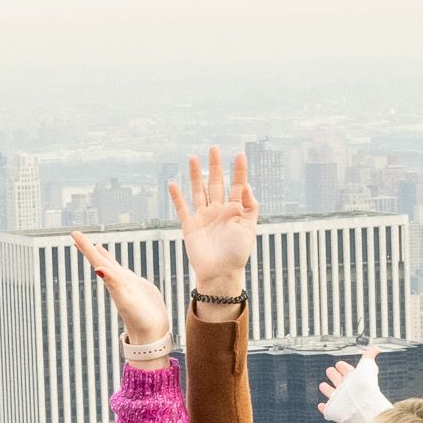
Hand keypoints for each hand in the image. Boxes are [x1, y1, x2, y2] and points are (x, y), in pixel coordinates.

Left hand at [71, 233, 172, 350]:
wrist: (150, 334)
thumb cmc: (139, 319)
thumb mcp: (125, 298)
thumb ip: (113, 282)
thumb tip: (97, 268)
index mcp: (111, 282)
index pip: (96, 260)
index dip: (85, 246)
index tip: (73, 233)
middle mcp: (115, 281)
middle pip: (99, 260)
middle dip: (88, 247)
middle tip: (76, 235)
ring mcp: (125, 283)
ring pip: (109, 265)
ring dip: (100, 255)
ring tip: (92, 245)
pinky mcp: (135, 286)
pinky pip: (121, 271)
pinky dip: (115, 264)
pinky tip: (110, 262)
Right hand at [167, 148, 255, 301]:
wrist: (219, 274)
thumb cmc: (237, 254)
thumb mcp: (249, 228)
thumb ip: (249, 206)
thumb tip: (246, 186)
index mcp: (235, 211)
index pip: (237, 185)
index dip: (239, 170)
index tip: (240, 154)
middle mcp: (218, 211)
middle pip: (216, 183)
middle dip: (215, 166)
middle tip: (214, 148)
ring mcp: (203, 217)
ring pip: (199, 191)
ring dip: (196, 175)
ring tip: (193, 158)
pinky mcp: (190, 226)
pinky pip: (182, 208)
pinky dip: (176, 197)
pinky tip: (173, 184)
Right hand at [319, 349, 386, 422]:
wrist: (362, 406)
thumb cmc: (365, 386)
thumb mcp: (366, 367)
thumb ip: (369, 357)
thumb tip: (376, 348)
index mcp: (354, 380)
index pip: (348, 372)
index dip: (344, 367)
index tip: (339, 363)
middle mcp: (348, 390)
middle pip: (339, 381)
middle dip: (334, 375)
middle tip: (330, 370)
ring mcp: (341, 401)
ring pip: (332, 394)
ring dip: (327, 389)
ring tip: (322, 385)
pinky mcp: (335, 411)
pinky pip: (328, 409)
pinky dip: (324, 407)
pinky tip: (321, 405)